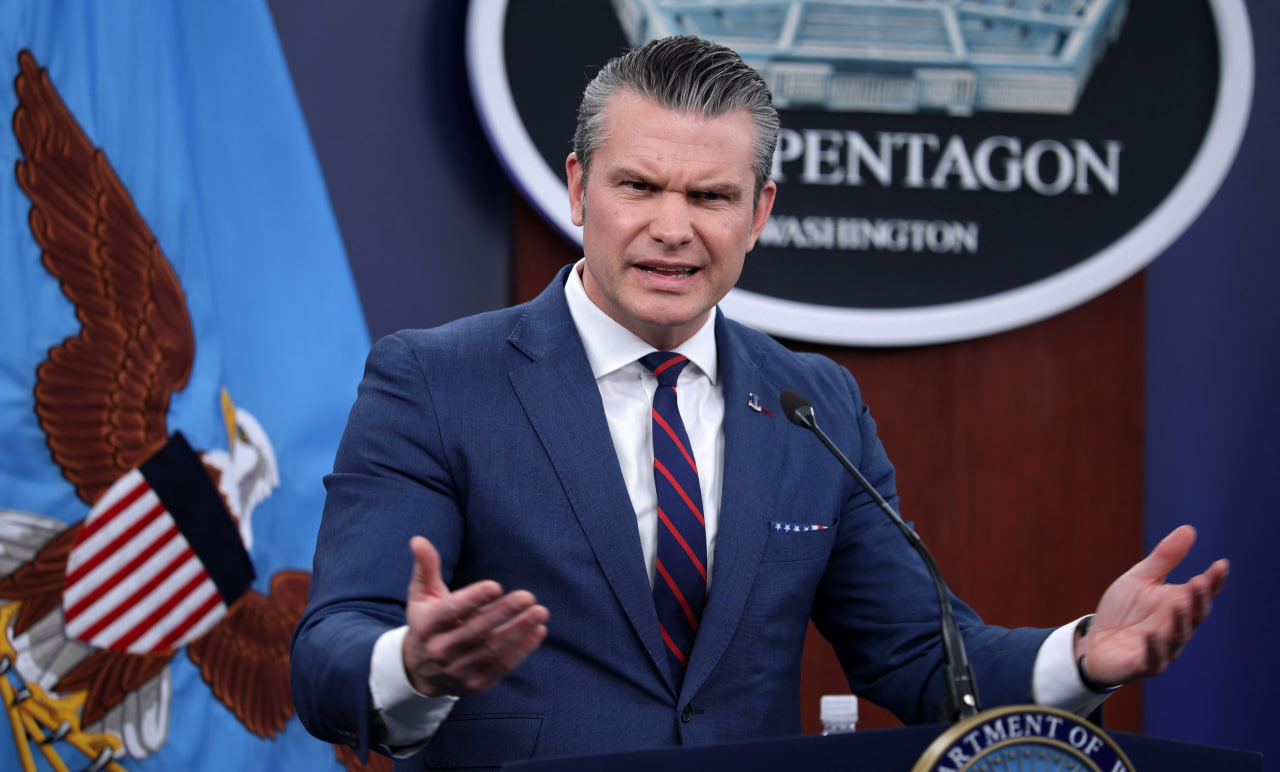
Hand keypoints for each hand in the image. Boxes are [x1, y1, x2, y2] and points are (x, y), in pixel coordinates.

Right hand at [401, 536, 548, 697]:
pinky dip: (521, 651)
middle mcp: (439, 651)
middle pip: (476, 631)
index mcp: (426, 626)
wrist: (419, 670)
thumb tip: (418, 539)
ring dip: (518, 631)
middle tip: (529, 596)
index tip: (495, 585)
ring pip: (491, 649)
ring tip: (540, 612)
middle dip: (503, 613)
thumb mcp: (421, 595)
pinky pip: (501, 668)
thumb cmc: (427, 622)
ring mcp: (457, 672)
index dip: (473, 599)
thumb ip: (425, 567)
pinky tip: (538, 631)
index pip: (451, 611)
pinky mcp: (474, 686)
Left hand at [1076, 525, 1227, 687]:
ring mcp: (1162, 649)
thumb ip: (1164, 558)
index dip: (1213, 581)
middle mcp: (1175, 628)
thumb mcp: (1141, 579)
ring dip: (1179, 623)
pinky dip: (1154, 650)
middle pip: (1193, 616)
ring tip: (1178, 606)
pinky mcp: (1143, 665)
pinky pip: (1153, 660)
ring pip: (1177, 638)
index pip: (1201, 594)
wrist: (1097, 641)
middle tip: (1199, 583)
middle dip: (1197, 601)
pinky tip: (1150, 637)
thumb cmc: (1124, 610)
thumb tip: (1189, 529)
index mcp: (1178, 606)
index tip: (1221, 565)